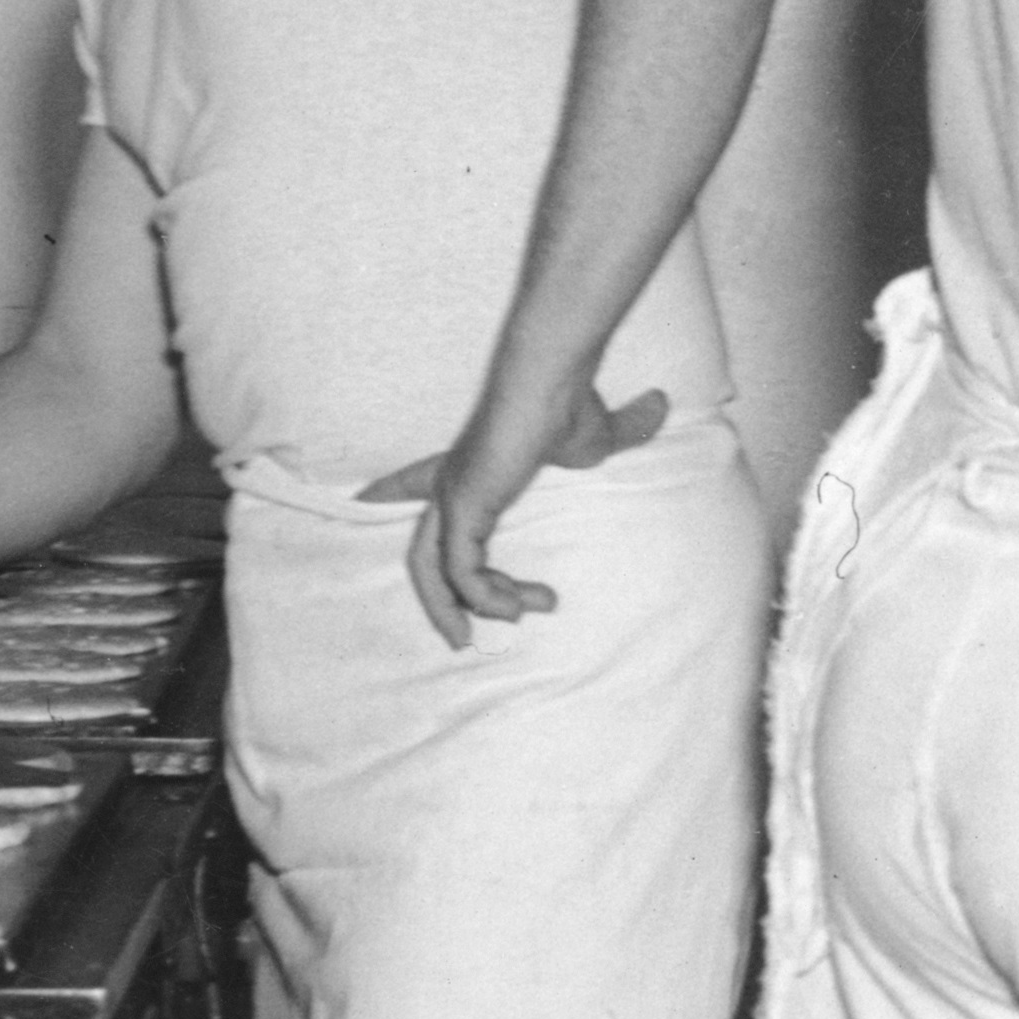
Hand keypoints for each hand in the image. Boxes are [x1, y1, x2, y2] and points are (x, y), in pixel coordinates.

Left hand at [367, 384, 671, 647]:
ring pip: (436, 572)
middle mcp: (451, 484)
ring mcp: (453, 497)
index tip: (358, 504)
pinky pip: (462, 572)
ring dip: (477, 607)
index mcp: (468, 468)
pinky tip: (517, 605)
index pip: (411, 484)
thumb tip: (661, 405)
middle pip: (422, 555)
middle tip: (463, 638)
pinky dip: (487, 596)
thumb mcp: (598, 435)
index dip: (385, 494)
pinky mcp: (464, 507)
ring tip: (521, 618)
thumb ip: (623, 431)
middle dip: (438, 601)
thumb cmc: (568, 402)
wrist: (553, 380)